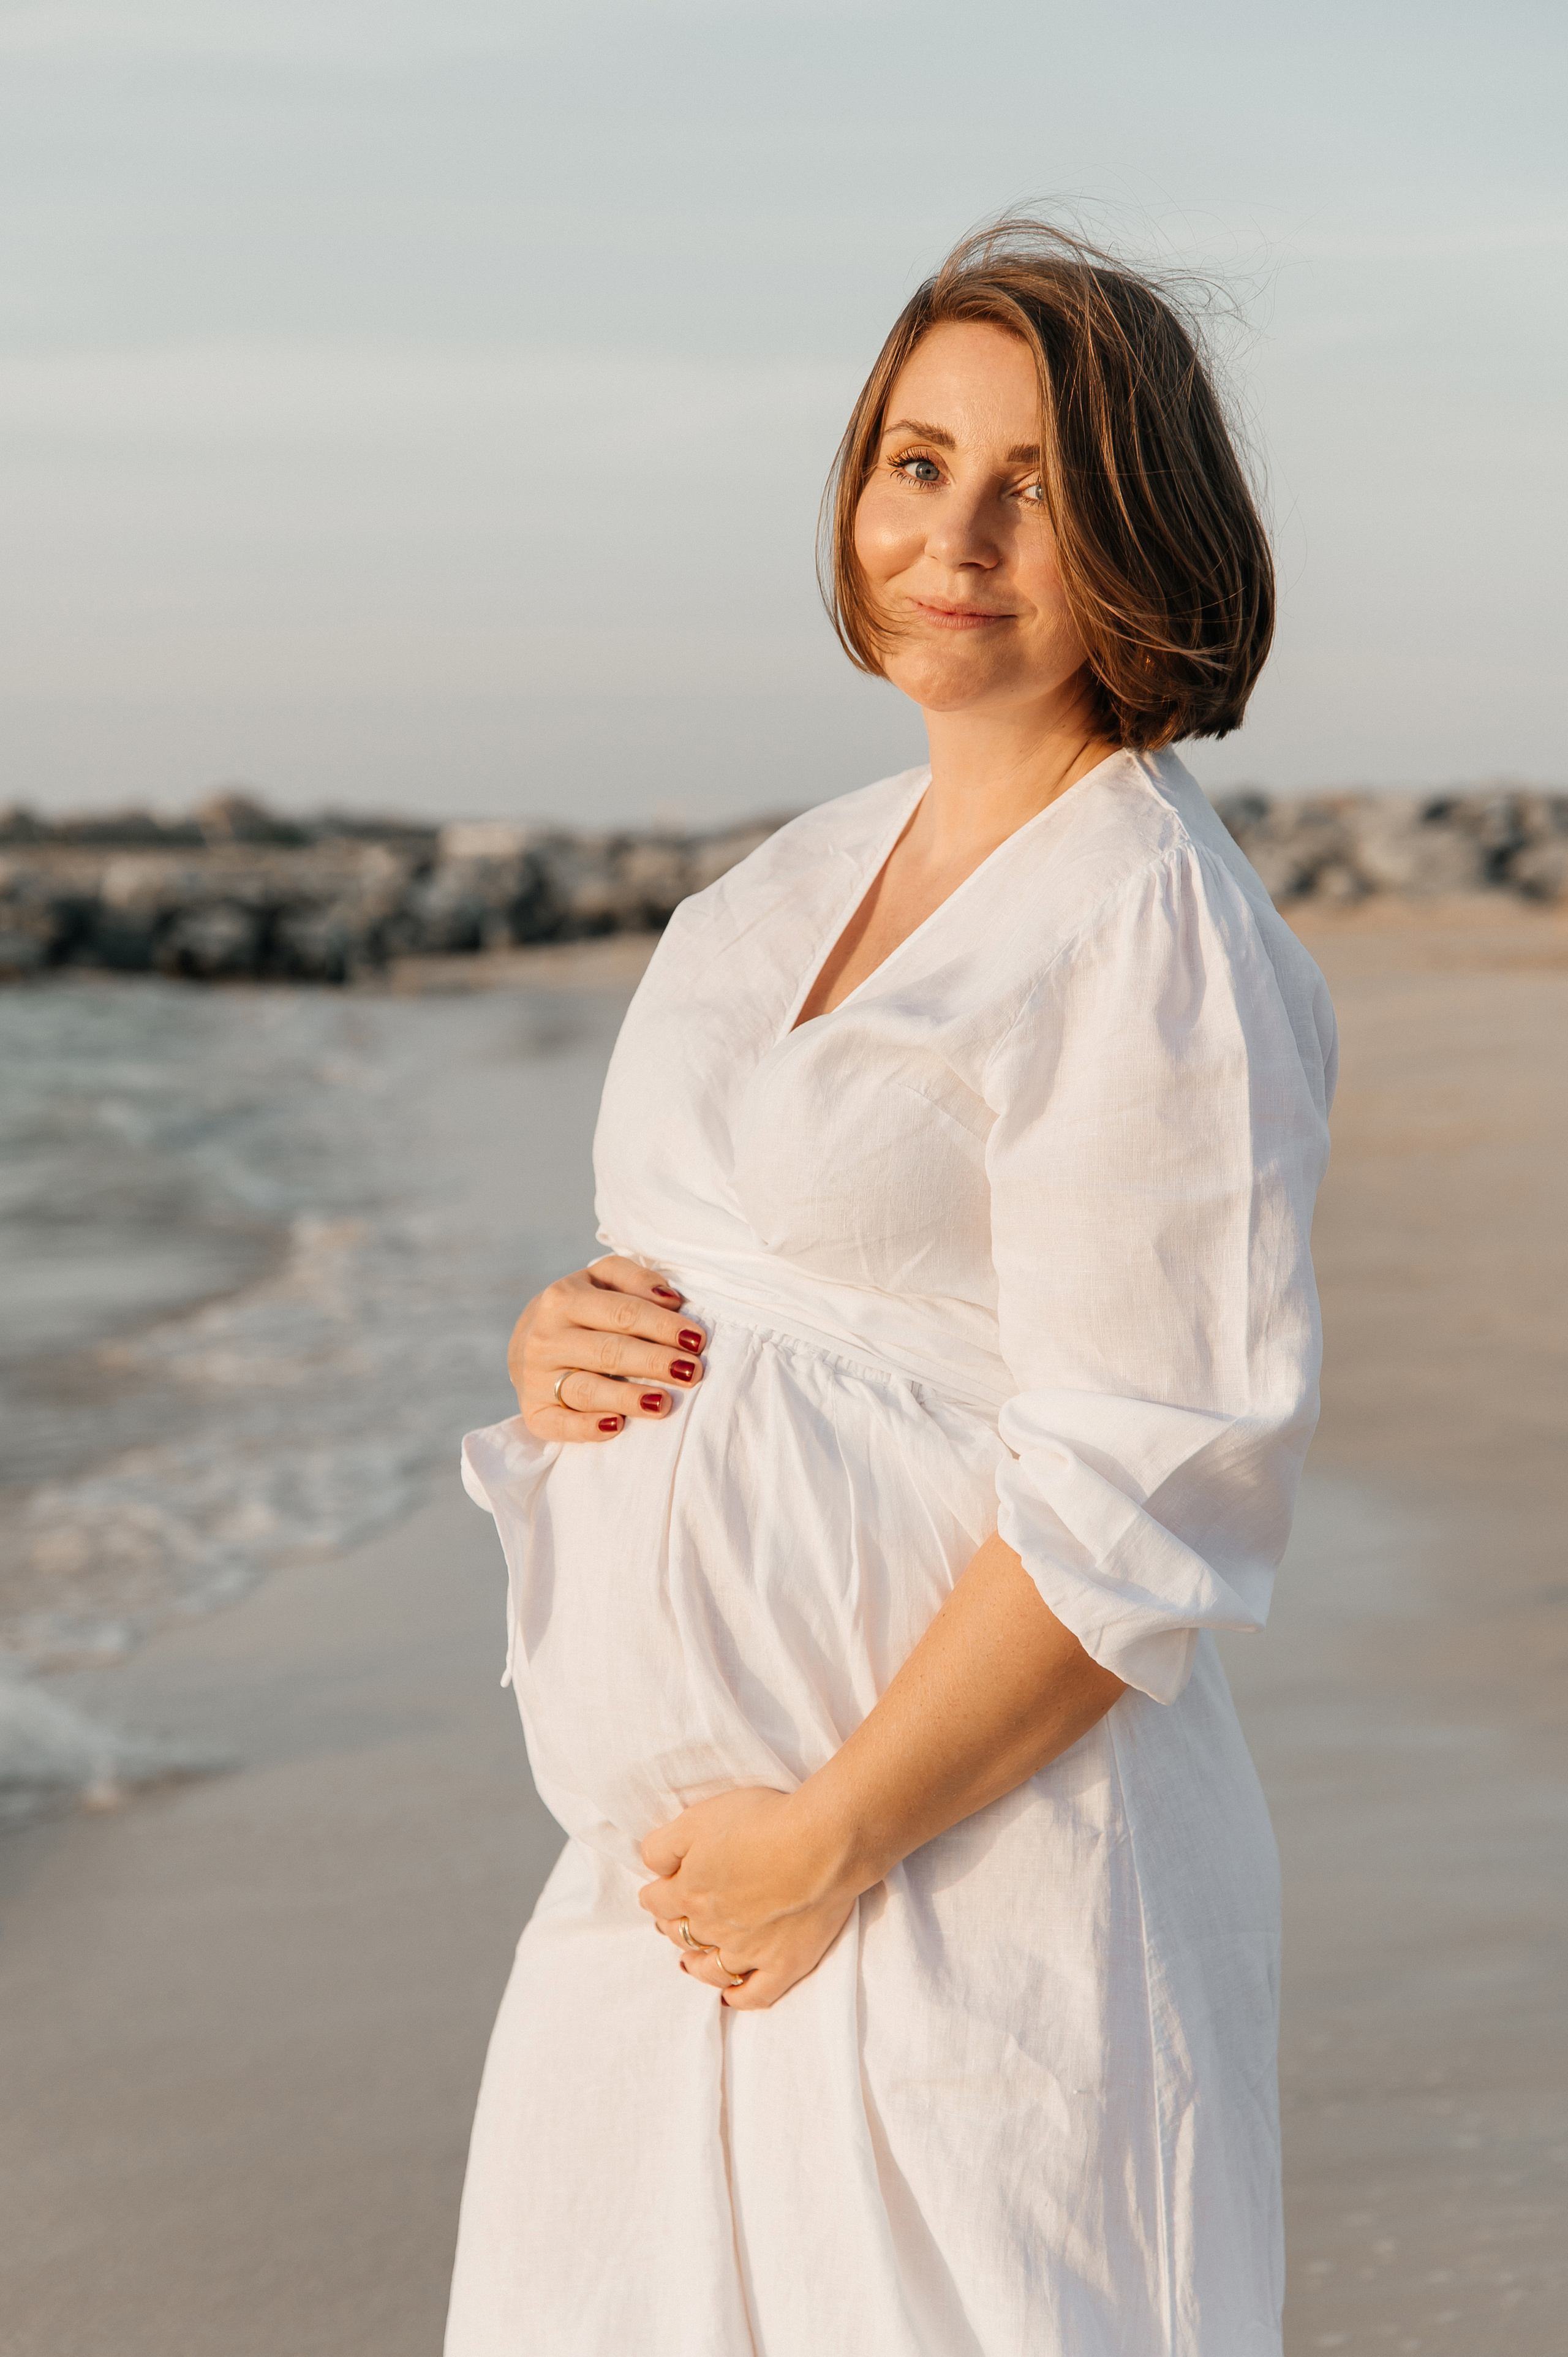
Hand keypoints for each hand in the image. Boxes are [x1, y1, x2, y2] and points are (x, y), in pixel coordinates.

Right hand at [509, 1256, 705, 1443]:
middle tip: (692, 1372)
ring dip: (627, 1398)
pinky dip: (586, 1428)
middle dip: (654, 1362)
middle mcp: (546, 1337)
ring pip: (586, 1389)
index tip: (696, 1339)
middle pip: (608, 1351)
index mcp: (564, 1298)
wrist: (526, 1342)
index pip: (622, 1313)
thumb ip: (634, 1278)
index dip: (662, 1326)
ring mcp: (536, 1377)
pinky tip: (616, 1427)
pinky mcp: (534, 1412)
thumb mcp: (600, 1280)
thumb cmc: (581, 1310)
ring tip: (664, 1403)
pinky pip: (559, 1425)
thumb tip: (671, 1299)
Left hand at [638, 1787, 857, 2011]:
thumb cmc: (761, 1822)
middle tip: (672, 1922)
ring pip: (711, 1968)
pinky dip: (739, 1998)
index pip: (656, 1901)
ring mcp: (749, 1951)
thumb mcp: (697, 1818)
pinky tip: (730, 1996)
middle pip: (680, 1933)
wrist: (822, 1844)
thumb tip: (653, 1869)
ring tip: (690, 1962)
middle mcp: (713, 1927)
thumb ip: (664, 1846)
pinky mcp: (784, 1964)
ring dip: (696, 1964)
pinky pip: (755, 1994)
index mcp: (689, 1891)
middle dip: (672, 1926)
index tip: (655, 1892)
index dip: (653, 1895)